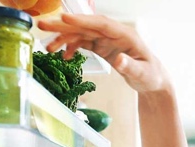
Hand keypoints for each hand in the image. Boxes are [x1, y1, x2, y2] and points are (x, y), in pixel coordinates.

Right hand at [37, 14, 170, 92]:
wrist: (151, 80)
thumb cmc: (151, 76)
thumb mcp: (144, 74)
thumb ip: (131, 67)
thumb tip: (118, 60)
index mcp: (125, 35)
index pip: (101, 24)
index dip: (83, 20)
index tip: (65, 18)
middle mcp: (114, 34)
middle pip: (86, 26)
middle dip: (64, 25)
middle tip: (43, 25)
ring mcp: (107, 39)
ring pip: (81, 33)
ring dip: (64, 38)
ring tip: (48, 47)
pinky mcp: (102, 46)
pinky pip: (83, 43)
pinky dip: (72, 48)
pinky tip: (63, 56)